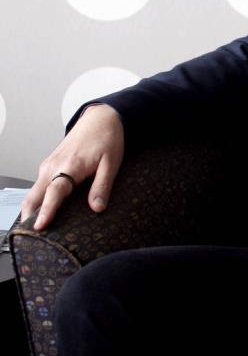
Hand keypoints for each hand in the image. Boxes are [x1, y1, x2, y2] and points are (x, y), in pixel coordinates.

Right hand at [21, 104, 124, 230]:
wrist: (100, 118)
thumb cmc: (107, 138)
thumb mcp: (111, 162)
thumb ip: (102, 186)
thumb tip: (97, 208)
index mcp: (70, 165)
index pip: (54, 192)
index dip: (46, 210)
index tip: (39, 226)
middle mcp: (53, 166)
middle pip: (35, 195)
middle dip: (29, 216)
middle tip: (29, 237)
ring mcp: (48, 165)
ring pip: (34, 192)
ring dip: (31, 209)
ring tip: (32, 231)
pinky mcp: (49, 165)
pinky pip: (38, 185)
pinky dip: (36, 200)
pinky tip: (41, 212)